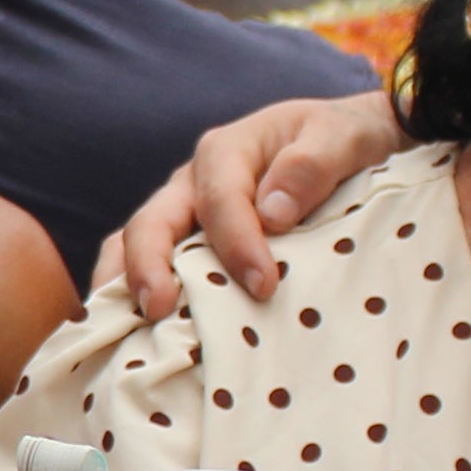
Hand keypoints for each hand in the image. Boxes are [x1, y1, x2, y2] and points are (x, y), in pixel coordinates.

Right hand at [110, 90, 406, 320]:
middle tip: (157, 309)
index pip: (220, 199)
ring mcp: (184, 213)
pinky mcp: (187, 241)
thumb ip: (312, 166)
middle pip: (153, 221)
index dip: (236, 243)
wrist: (344, 145)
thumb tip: (274, 213)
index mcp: (228, 150)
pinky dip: (133, 291)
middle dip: (149, 265)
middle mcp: (194, 181)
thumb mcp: (343, 137)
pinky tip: (138, 333)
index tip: (263, 285)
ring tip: (128, 326)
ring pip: (135, 242)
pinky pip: (147, 262)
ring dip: (126, 282)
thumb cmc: (341, 140)